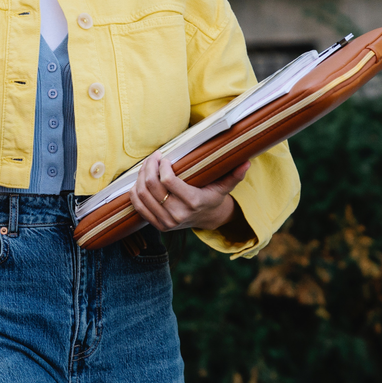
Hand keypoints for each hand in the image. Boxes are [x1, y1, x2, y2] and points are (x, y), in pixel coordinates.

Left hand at [129, 153, 248, 231]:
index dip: (161, 166)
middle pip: (152, 186)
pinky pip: (138, 206)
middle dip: (148, 167)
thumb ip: (234, 175)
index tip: (163, 157)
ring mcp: (166, 222)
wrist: (206, 219)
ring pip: (142, 194)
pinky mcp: (156, 225)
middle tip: (153, 157)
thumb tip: (247, 162)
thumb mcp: (224, 187)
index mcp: (193, 203)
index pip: (168, 181)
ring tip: (147, 166)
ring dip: (140, 176)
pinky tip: (140, 180)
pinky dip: (135, 191)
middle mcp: (178, 215)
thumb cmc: (212, 197)